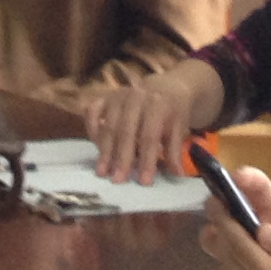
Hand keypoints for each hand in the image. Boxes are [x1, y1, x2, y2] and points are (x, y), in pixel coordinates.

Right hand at [85, 58, 219, 183]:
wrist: (165, 87)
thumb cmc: (172, 113)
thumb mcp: (179, 128)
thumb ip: (174, 151)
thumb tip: (176, 175)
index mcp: (157, 104)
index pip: (150, 136)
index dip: (147, 160)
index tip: (144, 182)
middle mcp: (135, 97)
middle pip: (126, 132)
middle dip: (121, 158)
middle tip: (117, 180)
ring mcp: (117, 96)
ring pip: (108, 126)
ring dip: (104, 150)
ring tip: (102, 171)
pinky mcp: (105, 97)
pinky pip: (92, 113)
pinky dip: (91, 129)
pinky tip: (95, 147)